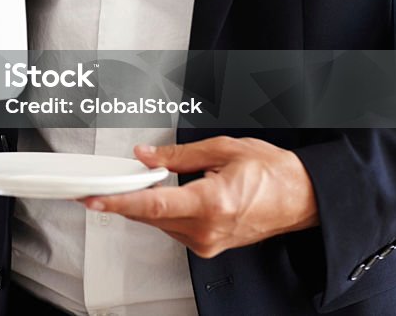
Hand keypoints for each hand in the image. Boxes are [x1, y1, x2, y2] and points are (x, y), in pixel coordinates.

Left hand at [82, 137, 319, 257]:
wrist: (302, 198)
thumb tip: (145, 155)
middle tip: (103, 182)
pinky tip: (164, 195)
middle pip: (149, 215)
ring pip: (158, 223)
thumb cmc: (272, 173)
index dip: (118, 201)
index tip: (93, 198)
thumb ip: (178, 154)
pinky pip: (172, 228)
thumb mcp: (223, 149)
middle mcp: (207, 228)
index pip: (153, 204)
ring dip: (144, 204)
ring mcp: (208, 241)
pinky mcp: (208, 246)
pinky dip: (162, 211)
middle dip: (123, 198)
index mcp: (211, 203)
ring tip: (142, 182)